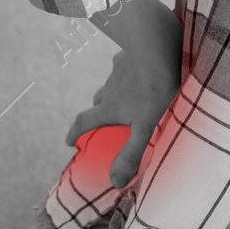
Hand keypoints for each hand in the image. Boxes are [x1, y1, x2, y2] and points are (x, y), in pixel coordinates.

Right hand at [65, 46, 181, 187]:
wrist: (160, 46)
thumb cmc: (155, 89)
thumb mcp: (146, 127)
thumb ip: (131, 153)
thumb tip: (115, 182)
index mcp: (111, 107)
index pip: (84, 122)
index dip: (74, 133)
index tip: (69, 141)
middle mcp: (110, 88)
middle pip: (99, 101)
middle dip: (100, 110)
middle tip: (107, 117)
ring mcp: (119, 69)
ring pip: (112, 82)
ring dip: (117, 90)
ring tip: (131, 94)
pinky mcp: (131, 53)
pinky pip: (126, 63)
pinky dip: (130, 69)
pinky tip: (144, 68)